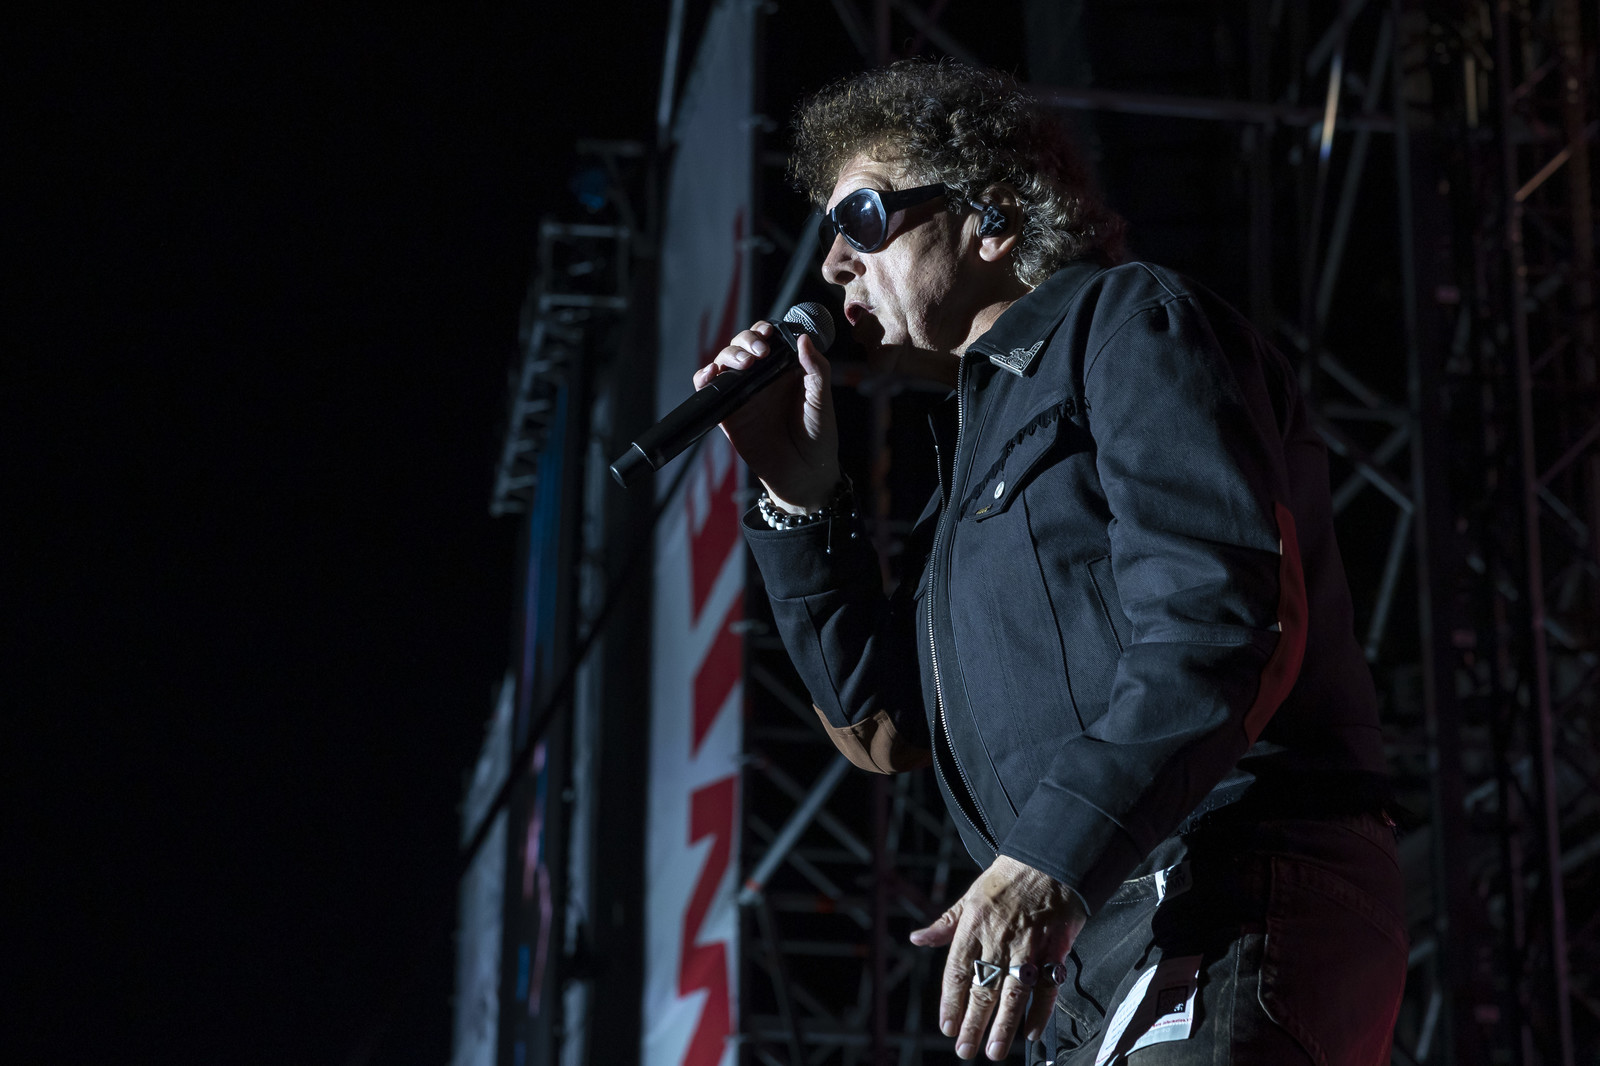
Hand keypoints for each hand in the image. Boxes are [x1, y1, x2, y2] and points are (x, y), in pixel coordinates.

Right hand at [693, 321, 838, 510]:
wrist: (804, 475)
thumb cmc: (818, 438)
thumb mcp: (821, 400)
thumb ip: (816, 370)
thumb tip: (803, 339)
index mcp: (785, 370)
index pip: (768, 339)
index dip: (764, 330)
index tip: (769, 332)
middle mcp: (762, 379)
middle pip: (743, 346)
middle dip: (746, 340)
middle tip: (759, 352)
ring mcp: (744, 395)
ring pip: (725, 363)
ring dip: (729, 355)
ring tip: (744, 364)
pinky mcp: (729, 414)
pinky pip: (710, 392)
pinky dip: (704, 379)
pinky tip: (711, 375)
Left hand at [909, 855, 1086, 1060]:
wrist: (1049, 861)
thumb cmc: (1006, 879)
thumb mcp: (969, 896)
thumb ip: (945, 925)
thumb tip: (917, 939)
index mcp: (974, 925)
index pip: (957, 971)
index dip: (951, 1002)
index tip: (946, 1027)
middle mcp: (999, 939)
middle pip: (983, 989)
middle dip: (973, 1023)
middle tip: (965, 1050)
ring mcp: (1028, 946)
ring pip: (1013, 993)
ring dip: (1003, 1025)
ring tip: (993, 1051)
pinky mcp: (1055, 949)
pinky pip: (1046, 986)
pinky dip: (1040, 1011)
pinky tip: (1030, 1032)